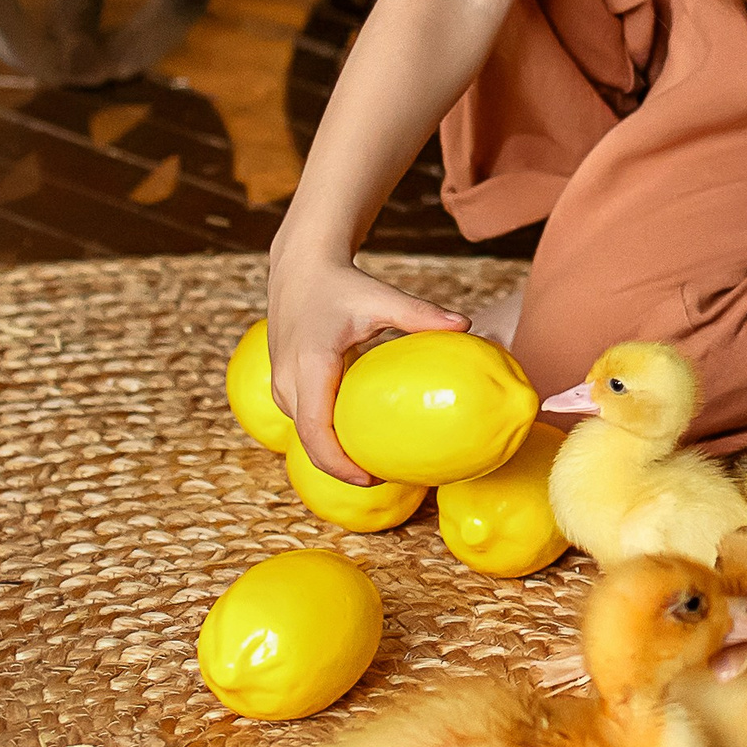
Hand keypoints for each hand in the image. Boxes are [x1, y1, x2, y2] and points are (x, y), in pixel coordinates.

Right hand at [266, 253, 471, 484]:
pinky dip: (327, 437)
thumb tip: (466, 325)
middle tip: (386, 478)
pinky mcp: (284, 384)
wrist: (300, 268)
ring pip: (305, 434)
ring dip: (334, 454)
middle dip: (343, 468)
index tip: (371, 478)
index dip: (339, 464)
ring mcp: (281, 384)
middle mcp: (288, 380)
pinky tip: (359, 438)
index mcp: (311, 365)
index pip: (316, 430)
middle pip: (309, 442)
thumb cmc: (342, 283)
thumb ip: (420, 313)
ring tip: (376, 464)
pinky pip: (304, 421)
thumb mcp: (380, 297)